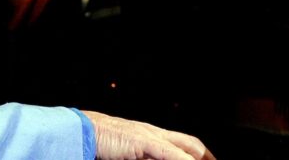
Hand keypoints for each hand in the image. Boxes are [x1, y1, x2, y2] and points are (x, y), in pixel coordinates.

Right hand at [81, 110, 215, 159]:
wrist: (83, 131)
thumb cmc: (100, 142)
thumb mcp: (128, 152)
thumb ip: (143, 156)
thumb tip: (148, 156)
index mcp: (151, 135)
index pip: (185, 144)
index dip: (199, 154)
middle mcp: (155, 133)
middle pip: (191, 143)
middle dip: (205, 156)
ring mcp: (151, 136)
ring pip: (186, 148)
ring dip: (196, 158)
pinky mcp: (145, 141)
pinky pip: (172, 153)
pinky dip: (184, 159)